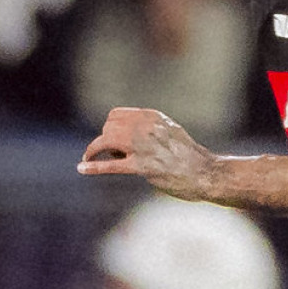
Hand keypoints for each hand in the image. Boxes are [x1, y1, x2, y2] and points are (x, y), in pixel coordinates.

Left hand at [77, 106, 218, 195]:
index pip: (116, 115)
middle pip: (108, 127)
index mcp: (152, 117)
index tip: (113, 142)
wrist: (206, 173)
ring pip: (105, 140)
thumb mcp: (170, 132)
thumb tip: (127, 136)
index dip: (109, 128)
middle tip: (109, 155)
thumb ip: (150, 129)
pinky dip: (94, 166)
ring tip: (87, 160)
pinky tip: (82, 168)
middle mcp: (146, 127)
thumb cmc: (189, 157)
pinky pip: (111, 165)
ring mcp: (144, 146)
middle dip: (104, 140)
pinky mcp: (143, 167)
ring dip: (93, 150)